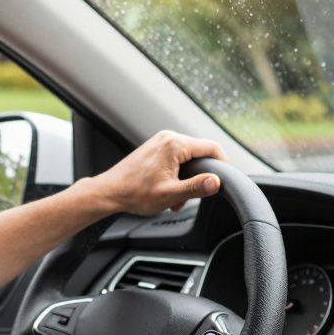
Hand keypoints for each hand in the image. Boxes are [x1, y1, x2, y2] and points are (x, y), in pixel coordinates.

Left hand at [88, 130, 226, 215]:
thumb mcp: (170, 194)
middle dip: (199, 176)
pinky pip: (176, 158)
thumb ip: (196, 187)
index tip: (223, 180)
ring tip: (174, 197)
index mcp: (174, 144)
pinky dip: (177, 174)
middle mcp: (168, 137)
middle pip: (200, 153)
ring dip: (186, 178)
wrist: (110, 192)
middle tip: (188, 196)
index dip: (223, 165)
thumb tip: (216, 181)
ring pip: (188, 158)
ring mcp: (161, 141)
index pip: (212, 148)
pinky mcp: (156, 148)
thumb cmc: (135, 193)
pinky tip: (167, 189)